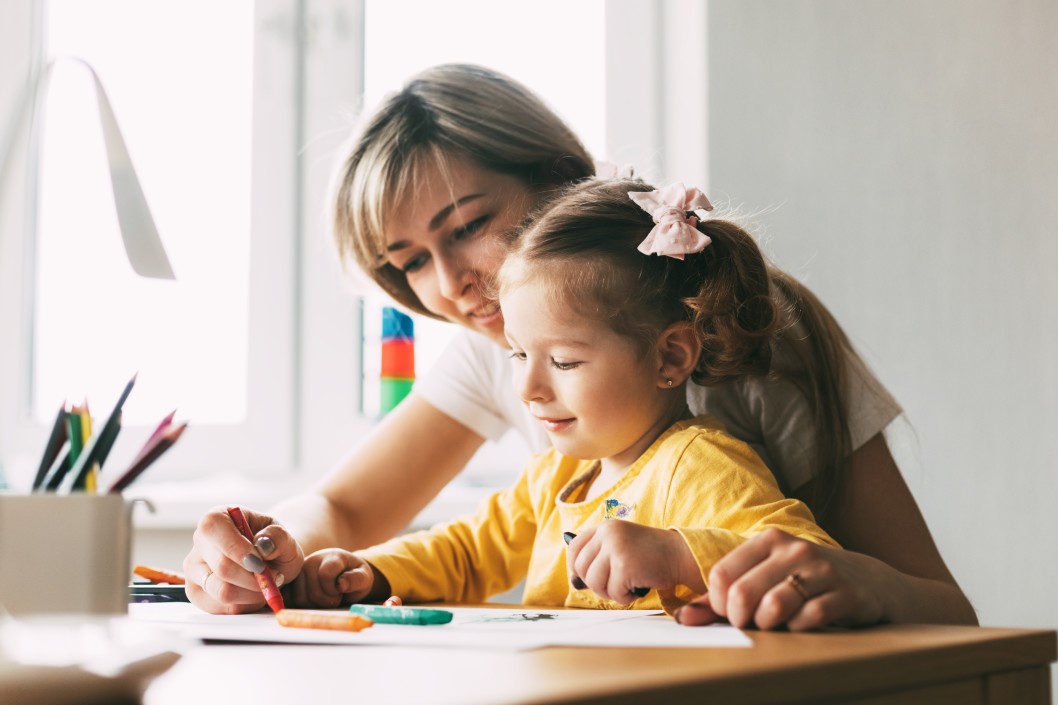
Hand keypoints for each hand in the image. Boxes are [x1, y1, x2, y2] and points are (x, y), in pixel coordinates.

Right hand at [183, 505, 304, 613]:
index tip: (261, 564)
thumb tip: (262, 546)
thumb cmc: (273, 545)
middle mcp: (199, 542)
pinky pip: (220, 608)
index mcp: (216, 517)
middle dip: (254, 578)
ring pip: (221, 591)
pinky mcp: (196, 593)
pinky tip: (253, 595)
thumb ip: (278, 536)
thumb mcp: (283, 535)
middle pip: (221, 566)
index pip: (215, 529)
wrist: (270, 561)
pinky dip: (244, 605)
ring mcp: (194, 569)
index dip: (238, 549)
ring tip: (265, 585)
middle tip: (274, 577)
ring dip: (251, 594)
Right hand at [283, 549, 380, 607]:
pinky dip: (302, 606)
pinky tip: (313, 602)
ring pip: (300, 598)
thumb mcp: (364, 577)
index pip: (326, 574)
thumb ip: (356, 579)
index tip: (341, 591)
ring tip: (325, 599)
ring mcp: (300, 572)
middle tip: (335, 598)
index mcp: (332, 557)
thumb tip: (342, 585)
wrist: (345, 573)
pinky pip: (290, 600)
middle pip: (312, 591)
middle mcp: (312, 561)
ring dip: (314, 605)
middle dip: (327, 601)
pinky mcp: (291, 583)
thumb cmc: (355, 576)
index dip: (333, 590)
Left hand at [566, 521, 701, 604]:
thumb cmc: (650, 556)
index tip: (587, 577)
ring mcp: (615, 548)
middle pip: (580, 568)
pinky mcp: (625, 566)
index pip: (574, 548)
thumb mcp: (620, 546)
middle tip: (614, 585)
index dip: (576, 567)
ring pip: (593, 583)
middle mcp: (607, 533)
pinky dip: (624, 598)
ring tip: (626, 587)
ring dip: (609, 593)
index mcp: (605, 527)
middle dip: (595, 584)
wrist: (679, 554)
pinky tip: (636, 589)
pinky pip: (613, 593)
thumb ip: (598, 558)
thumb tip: (574, 581)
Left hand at [675, 528, 886, 629]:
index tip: (731, 613)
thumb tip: (683, 618)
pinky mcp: (846, 594)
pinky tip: (803, 625)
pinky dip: (798, 630)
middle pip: (743, 593)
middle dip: (741, 619)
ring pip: (774, 606)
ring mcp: (822, 570)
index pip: (721, 575)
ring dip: (769, 626)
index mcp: (769, 540)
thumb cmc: (804, 581)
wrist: (869, 581)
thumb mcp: (765, 577)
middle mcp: (794, 549)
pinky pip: (808, 620)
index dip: (718, 604)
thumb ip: (723, 597)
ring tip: (776, 624)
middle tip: (752, 624)